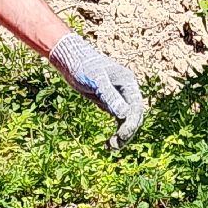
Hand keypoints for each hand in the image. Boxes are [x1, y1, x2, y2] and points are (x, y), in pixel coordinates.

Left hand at [48, 33, 145, 148]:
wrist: (72, 60)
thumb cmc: (83, 67)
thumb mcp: (96, 80)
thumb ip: (110, 97)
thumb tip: (124, 115)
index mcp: (128, 82)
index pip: (136, 107)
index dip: (131, 123)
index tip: (122, 135)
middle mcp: (126, 90)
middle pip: (134, 116)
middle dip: (126, 132)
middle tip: (114, 146)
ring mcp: (119, 97)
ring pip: (127, 120)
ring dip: (122, 135)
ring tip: (110, 147)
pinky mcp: (110, 102)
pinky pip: (118, 120)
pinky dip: (116, 132)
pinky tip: (108, 143)